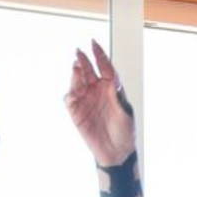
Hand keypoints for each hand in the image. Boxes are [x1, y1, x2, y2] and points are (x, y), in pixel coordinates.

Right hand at [64, 41, 135, 167]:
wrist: (116, 152)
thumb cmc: (125, 132)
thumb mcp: (126, 112)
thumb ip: (118, 95)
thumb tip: (114, 79)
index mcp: (110, 87)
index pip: (104, 66)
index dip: (98, 54)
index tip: (93, 43)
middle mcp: (97, 90)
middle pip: (88, 70)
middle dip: (83, 60)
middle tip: (79, 52)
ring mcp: (86, 99)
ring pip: (77, 81)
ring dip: (76, 74)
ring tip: (76, 68)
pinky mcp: (77, 112)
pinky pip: (70, 98)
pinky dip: (70, 92)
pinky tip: (74, 90)